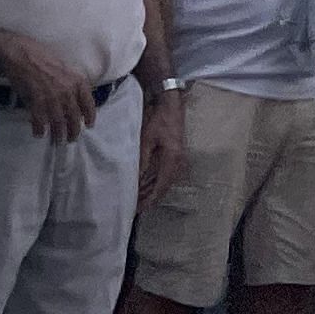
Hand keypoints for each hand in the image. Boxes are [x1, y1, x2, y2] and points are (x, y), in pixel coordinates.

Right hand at [0, 34, 98, 141]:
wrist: (23, 54)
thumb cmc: (43, 59)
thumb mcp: (66, 69)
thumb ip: (72, 85)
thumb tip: (74, 100)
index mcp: (78, 81)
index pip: (89, 104)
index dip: (89, 116)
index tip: (89, 125)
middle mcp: (68, 91)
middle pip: (74, 117)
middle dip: (73, 131)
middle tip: (71, 139)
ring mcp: (53, 97)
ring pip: (59, 122)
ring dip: (58, 134)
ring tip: (58, 141)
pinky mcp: (36, 101)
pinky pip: (40, 121)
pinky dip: (40, 129)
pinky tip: (39, 133)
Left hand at [139, 91, 186, 207]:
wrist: (171, 104)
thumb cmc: (159, 120)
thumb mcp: (146, 140)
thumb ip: (143, 161)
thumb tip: (137, 180)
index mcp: (173, 159)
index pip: (162, 186)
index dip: (151, 199)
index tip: (140, 209)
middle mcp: (178, 161)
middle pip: (165, 186)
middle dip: (151, 198)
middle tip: (136, 208)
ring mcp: (179, 158)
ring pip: (165, 181)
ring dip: (153, 191)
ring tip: (138, 199)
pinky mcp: (175, 155)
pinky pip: (166, 174)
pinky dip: (155, 182)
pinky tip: (145, 185)